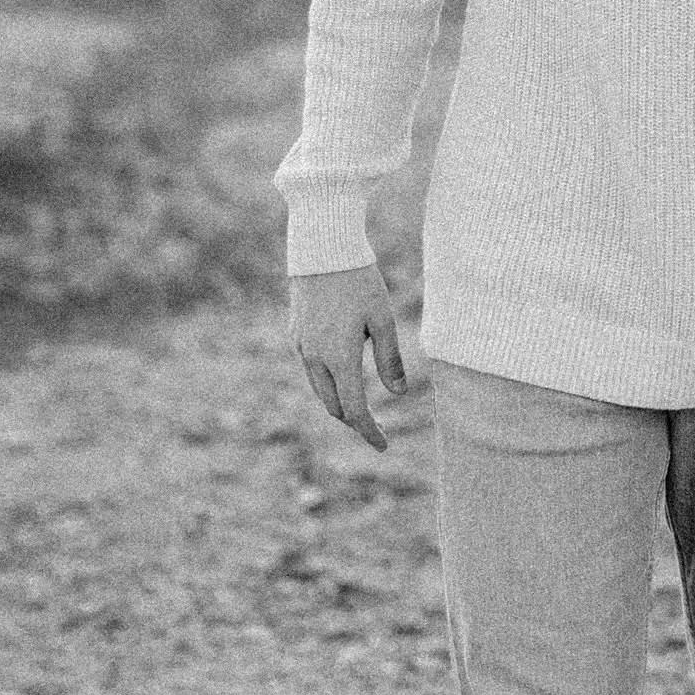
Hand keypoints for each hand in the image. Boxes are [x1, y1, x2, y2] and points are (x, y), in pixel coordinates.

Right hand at [290, 262, 406, 451]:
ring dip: (340, 402)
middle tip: (377, 428)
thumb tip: (398, 394)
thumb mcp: (382, 319)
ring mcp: (301, 346)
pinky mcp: (296, 333)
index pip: (355, 410)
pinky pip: (311, 369)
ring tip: (363, 405)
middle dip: (355, 420)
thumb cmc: (359, 280)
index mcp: (339, 358)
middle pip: (334, 406)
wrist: (322, 248)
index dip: (370, 432)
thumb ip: (390, 359)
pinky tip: (344, 374)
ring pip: (320, 389)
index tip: (384, 446)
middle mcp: (315, 358)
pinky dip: (328, 381)